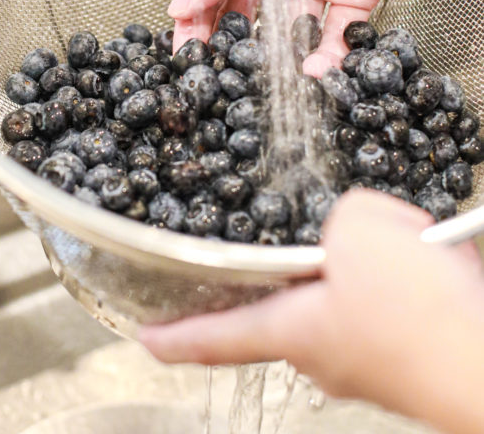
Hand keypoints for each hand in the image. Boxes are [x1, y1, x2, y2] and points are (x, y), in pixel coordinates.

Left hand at [140, 190, 483, 433]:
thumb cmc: (420, 313)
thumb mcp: (360, 229)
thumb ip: (342, 216)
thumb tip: (358, 229)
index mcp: (295, 332)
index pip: (217, 335)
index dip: (177, 336)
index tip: (146, 339)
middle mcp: (327, 356)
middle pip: (294, 303)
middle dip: (309, 264)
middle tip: (333, 238)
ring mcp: (373, 362)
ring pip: (355, 294)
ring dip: (374, 260)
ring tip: (407, 239)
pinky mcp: (413, 357)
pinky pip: (400, 299)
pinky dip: (412, 270)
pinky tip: (433, 254)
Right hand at [169, 0, 442, 72]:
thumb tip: (180, 6)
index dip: (196, 19)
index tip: (185, 52)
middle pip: (247, 10)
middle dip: (233, 44)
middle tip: (221, 75)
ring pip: (292, 29)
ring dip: (283, 56)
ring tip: (274, 77)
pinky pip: (338, 34)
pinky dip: (328, 56)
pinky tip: (317, 69)